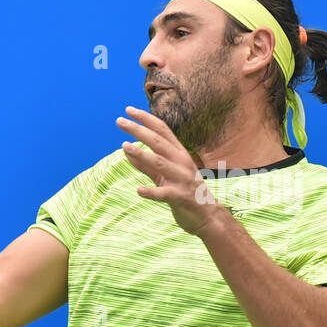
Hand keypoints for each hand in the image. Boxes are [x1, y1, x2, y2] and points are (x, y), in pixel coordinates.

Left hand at [116, 105, 222, 234]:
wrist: (207, 216)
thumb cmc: (183, 192)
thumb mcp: (163, 175)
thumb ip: (145, 164)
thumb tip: (126, 149)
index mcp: (179, 154)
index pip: (162, 130)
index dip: (146, 119)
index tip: (128, 110)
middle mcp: (182, 162)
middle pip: (158, 141)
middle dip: (139, 130)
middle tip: (119, 121)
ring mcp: (182, 179)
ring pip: (159, 163)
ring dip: (141, 154)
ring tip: (123, 146)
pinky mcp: (180, 197)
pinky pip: (164, 194)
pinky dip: (151, 192)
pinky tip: (138, 190)